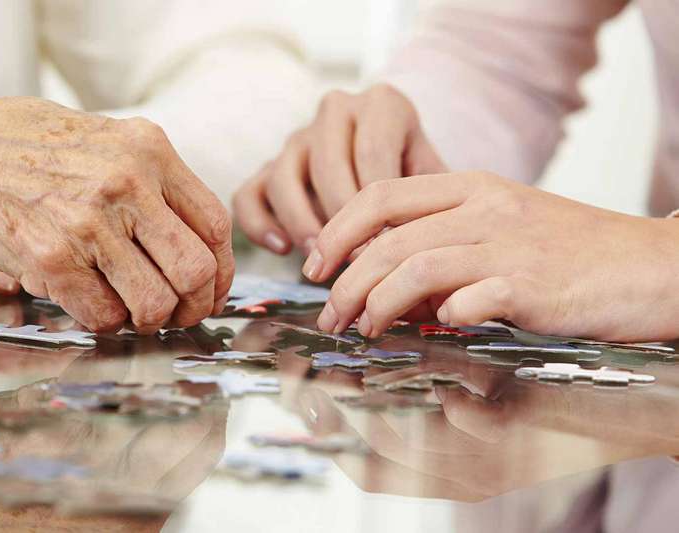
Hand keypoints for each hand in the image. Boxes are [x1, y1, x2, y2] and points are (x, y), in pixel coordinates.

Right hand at [0, 93, 233, 333]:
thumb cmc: (24, 146)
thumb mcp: (103, 139)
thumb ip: (151, 182)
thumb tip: (193, 245)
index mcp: (148, 150)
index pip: (215, 225)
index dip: (221, 270)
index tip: (211, 288)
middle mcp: (126, 184)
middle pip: (195, 270)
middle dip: (193, 305)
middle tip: (178, 314)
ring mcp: (88, 223)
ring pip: (153, 303)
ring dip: (147, 320)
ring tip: (131, 312)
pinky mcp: (51, 259)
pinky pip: (103, 316)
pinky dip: (104, 323)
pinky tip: (91, 305)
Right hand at [232, 84, 445, 254]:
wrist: (393, 165)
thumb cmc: (418, 179)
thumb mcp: (436, 177)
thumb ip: (433, 199)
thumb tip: (423, 243)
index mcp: (381, 104)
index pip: (372, 153)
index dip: (379, 207)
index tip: (389, 247)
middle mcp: (335, 111)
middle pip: (327, 165)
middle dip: (342, 220)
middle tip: (358, 260)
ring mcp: (296, 139)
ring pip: (283, 178)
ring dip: (302, 224)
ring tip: (322, 259)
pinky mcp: (266, 169)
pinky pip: (248, 195)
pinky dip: (259, 224)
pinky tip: (283, 249)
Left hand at [302, 171, 678, 340]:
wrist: (654, 267)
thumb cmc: (574, 253)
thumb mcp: (505, 229)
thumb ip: (448, 245)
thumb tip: (391, 286)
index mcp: (473, 186)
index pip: (381, 194)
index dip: (337, 228)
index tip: (315, 263)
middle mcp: (485, 208)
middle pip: (388, 238)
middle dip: (345, 280)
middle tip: (329, 315)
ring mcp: (509, 245)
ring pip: (415, 266)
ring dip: (376, 302)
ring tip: (362, 329)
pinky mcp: (532, 286)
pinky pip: (467, 301)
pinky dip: (440, 319)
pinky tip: (432, 332)